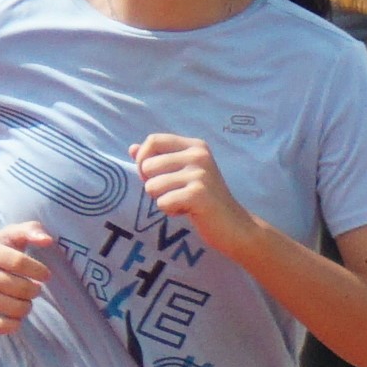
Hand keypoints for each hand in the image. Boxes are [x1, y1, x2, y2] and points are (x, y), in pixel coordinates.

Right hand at [0, 221, 50, 332]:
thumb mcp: (10, 234)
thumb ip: (31, 230)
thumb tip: (48, 240)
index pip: (19, 262)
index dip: (38, 271)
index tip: (46, 275)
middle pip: (18, 288)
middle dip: (34, 290)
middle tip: (35, 288)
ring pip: (13, 308)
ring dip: (27, 307)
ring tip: (26, 300)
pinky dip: (14, 324)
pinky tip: (17, 315)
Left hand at [132, 132, 252, 245]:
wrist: (234, 226)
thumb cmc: (204, 200)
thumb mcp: (183, 174)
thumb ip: (159, 159)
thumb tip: (132, 148)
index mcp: (195, 146)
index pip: (153, 140)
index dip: (143, 160)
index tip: (153, 176)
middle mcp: (198, 155)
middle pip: (147, 165)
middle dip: (152, 185)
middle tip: (174, 193)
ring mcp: (199, 174)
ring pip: (152, 186)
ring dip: (162, 200)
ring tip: (183, 202)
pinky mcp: (198, 194)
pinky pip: (162, 202)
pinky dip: (170, 211)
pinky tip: (188, 211)